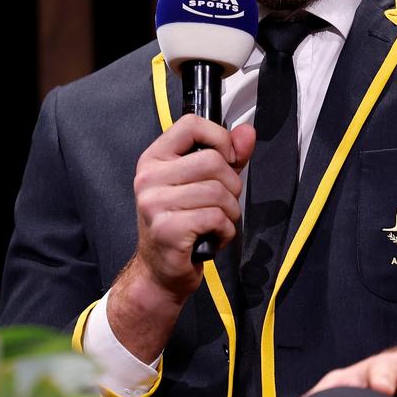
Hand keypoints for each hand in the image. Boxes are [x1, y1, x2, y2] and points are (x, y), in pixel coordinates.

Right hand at [107, 115, 254, 361]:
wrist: (160, 271)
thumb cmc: (183, 223)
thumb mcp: (202, 183)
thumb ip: (227, 156)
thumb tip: (248, 133)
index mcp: (154, 159)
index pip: (190, 125)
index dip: (219, 138)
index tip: (227, 159)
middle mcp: (148, 177)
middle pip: (213, 161)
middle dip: (231, 185)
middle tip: (221, 204)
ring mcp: (154, 203)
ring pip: (219, 191)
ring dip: (230, 211)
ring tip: (216, 223)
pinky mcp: (168, 229)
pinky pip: (216, 217)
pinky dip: (225, 231)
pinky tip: (213, 237)